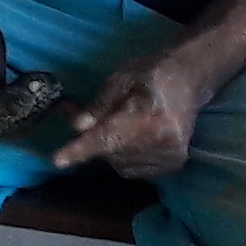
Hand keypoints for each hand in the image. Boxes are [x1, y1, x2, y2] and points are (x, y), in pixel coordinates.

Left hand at [50, 54, 204, 177]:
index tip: (57, 160)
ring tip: (120, 124)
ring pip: (120, 165)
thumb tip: (77, 126)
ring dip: (111, 149)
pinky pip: (135, 170)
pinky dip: (125, 157)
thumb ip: (98, 105)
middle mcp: (162, 141)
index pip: (106, 137)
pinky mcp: (174, 165)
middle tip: (87, 121)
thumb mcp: (119, 80)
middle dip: (94, 139)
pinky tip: (133, 137)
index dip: (80, 149)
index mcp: (148, 116)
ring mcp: (171, 157)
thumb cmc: (150, 75)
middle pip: (111, 153)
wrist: (189, 81)